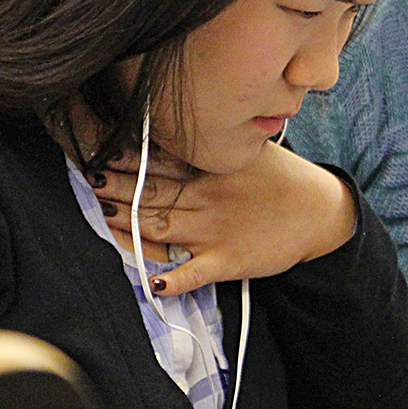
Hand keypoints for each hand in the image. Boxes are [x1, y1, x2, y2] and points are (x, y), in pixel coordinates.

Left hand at [90, 140, 356, 294]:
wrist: (320, 212)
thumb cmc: (279, 180)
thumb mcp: (249, 150)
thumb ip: (212, 143)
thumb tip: (171, 125)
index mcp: (210, 168)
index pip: (159, 159)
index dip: (124, 155)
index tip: (94, 147)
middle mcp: (208, 196)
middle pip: (152, 191)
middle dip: (115, 186)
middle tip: (87, 179)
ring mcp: (216, 229)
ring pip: (162, 228)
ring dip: (129, 224)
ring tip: (101, 218)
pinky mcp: (228, 260)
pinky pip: (196, 272)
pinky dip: (174, 279)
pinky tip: (152, 282)